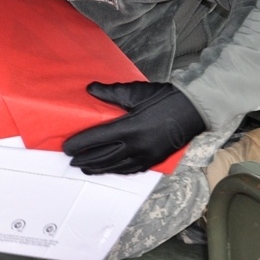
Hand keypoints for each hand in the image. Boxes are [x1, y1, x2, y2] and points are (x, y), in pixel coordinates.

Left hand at [62, 82, 205, 174]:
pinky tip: (110, 169)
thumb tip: (90, 89)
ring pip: (116, 166)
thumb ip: (110, 92)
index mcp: (130, 128)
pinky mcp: (154, 160)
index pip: (97, 139)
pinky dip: (117, 170)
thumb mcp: (135, 91)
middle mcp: (136, 145)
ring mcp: (146, 155)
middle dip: (85, 159)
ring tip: (86, 168)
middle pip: (103, 156)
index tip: (66, 147)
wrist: (194, 110)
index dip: (79, 144)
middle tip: (71, 160)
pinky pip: (131, 169)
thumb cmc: (164, 98)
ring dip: (99, 168)